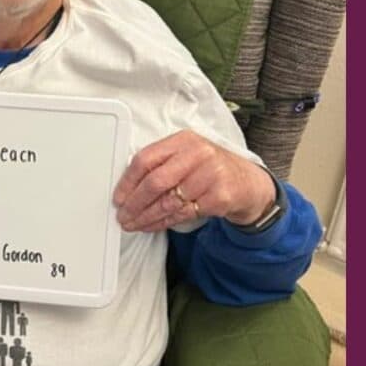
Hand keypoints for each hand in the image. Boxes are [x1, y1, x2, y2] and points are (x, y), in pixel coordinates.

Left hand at [113, 130, 274, 232]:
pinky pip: (183, 214)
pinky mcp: (219, 196)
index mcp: (184, 140)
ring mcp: (211, 174)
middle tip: (123, 215)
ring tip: (134, 224)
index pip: (146, 158)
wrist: (247, 183)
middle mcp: (198, 154)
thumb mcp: (187, 156)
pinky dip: (164, 223)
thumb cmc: (209, 169)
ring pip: (168, 201)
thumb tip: (128, 188)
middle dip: (135, 203)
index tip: (118, 197)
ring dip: (146, 217)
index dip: (128, 181)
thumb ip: (161, 164)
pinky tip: (153, 225)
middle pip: (155, 181)